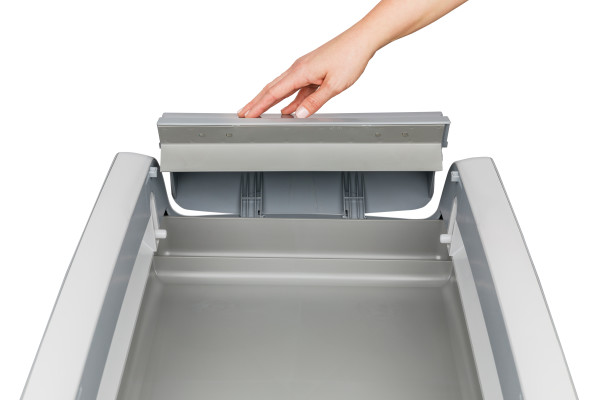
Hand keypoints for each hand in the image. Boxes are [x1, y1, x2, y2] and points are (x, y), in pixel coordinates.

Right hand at [237, 29, 374, 117]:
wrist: (361, 40)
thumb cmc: (350, 57)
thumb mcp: (334, 85)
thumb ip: (315, 102)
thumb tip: (298, 115)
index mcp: (300, 72)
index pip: (273, 93)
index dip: (258, 106)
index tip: (247, 115)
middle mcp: (298, 69)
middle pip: (272, 89)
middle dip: (256, 103)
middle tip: (243, 114)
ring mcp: (305, 70)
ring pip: (283, 89)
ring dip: (270, 101)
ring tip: (259, 112)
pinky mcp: (312, 71)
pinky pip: (296, 89)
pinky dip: (289, 100)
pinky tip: (288, 109)